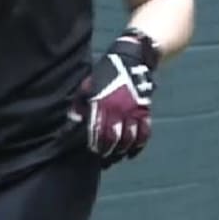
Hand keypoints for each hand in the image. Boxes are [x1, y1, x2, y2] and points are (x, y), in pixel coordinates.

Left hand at [68, 28, 159, 165]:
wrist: (131, 59)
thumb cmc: (106, 72)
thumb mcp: (88, 85)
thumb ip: (81, 104)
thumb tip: (73, 121)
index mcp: (102, 104)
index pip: (98, 132)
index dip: (95, 145)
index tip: (93, 152)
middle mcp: (118, 110)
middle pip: (114, 139)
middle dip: (108, 152)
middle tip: (103, 160)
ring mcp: (133, 112)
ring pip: (129, 139)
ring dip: (122, 151)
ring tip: (115, 157)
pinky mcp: (145, 111)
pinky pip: (144, 133)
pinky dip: (138, 146)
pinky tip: (131, 154)